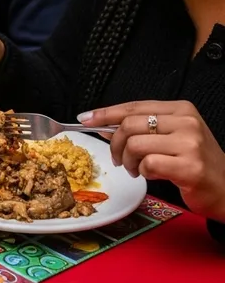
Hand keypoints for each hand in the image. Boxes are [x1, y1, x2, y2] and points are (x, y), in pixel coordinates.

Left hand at [80, 100, 224, 221]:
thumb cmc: (196, 164)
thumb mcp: (171, 137)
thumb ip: (141, 128)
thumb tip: (103, 125)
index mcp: (181, 109)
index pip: (133, 106)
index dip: (105, 113)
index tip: (86, 118)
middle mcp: (186, 122)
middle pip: (130, 124)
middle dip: (116, 143)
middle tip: (118, 158)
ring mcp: (190, 144)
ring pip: (136, 145)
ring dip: (128, 161)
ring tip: (136, 169)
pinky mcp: (190, 167)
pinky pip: (149, 164)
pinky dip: (144, 172)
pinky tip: (151, 175)